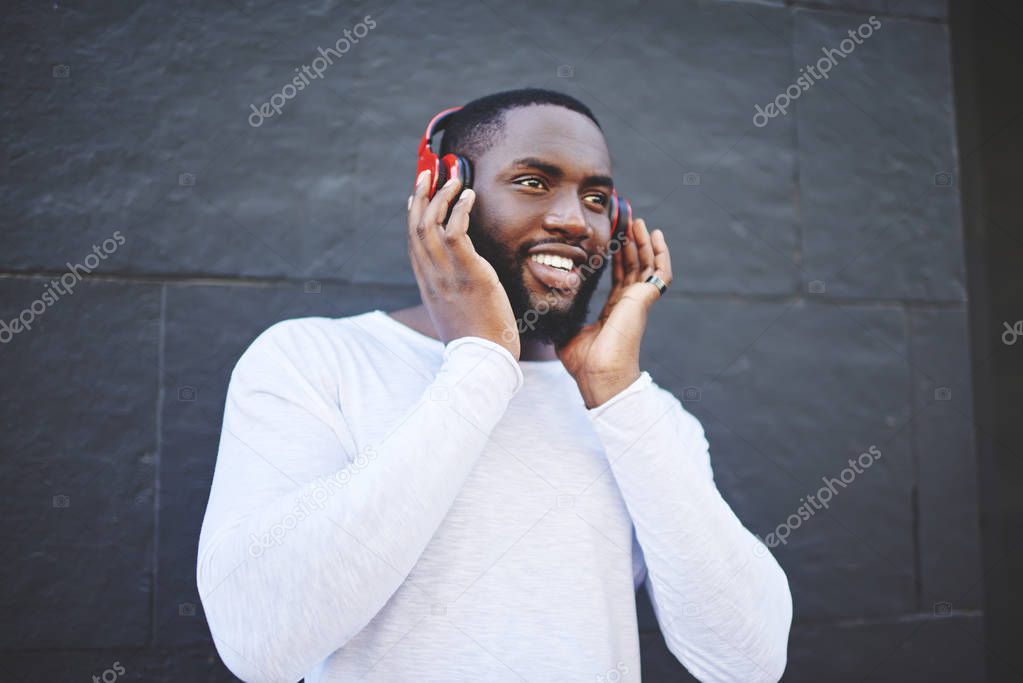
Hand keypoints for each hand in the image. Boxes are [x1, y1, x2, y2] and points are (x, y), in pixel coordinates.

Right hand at [407, 170, 520, 359]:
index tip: (416, 196)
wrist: (482, 359)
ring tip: (453, 177)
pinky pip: (457, 231)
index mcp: (427, 285)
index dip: (413, 215)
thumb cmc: (476, 340)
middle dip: (421, 195)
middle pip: (417, 226)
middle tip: (427, 172)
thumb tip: (460, 279)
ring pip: (432, 224)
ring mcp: (447, 274)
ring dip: (442, 196)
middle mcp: (432, 276)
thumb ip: (452, 292)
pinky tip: (468, 196)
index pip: (414, 242)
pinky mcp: (468, 273)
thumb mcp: (456, 312)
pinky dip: (460, 209)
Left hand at [555, 217, 671, 408]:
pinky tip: (654, 235)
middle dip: (630, 245)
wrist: (598, 374)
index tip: (611, 241)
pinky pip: (659, 273)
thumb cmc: (584, 362)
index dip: (616, 259)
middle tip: (626, 223)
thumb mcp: (567, 332)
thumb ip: (562, 317)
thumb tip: (544, 307)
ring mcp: (638, 302)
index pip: (618, 278)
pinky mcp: (644, 300)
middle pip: (634, 267)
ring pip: (647, 265)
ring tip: (638, 222)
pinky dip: (660, 253)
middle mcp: (628, 304)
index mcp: (613, 311)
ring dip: (644, 243)